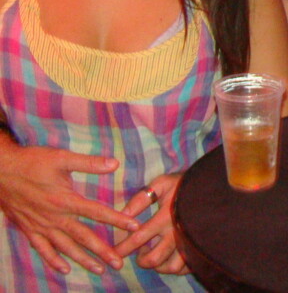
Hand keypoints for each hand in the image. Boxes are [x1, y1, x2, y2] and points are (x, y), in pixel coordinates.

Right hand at [0, 142, 136, 275]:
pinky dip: (53, 260)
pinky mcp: (29, 229)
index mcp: (65, 200)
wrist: (1, 171)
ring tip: (99, 270)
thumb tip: (115, 164)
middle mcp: (54, 217)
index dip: (117, 220)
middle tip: (119, 263)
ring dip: (82, 260)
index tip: (134, 227)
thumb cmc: (32, 162)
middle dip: (102, 251)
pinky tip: (64, 269)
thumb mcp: (62, 158)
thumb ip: (89, 163)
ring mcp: (41, 226)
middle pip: (83, 237)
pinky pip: (42, 249)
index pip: (97, 212)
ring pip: (65, 248)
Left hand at [114, 173, 189, 274]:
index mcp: (165, 217)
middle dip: (142, 260)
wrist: (213, 186)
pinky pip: (186, 266)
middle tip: (139, 253)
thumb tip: (123, 215)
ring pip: (171, 267)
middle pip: (154, 259)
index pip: (138, 238)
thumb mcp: (162, 183)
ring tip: (155, 254)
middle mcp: (177, 233)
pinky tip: (170, 257)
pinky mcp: (199, 246)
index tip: (114, 252)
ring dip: (159, 265)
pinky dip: (175, 266)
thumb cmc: (184, 184)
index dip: (123, 247)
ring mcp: (190, 241)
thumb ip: (141, 198)